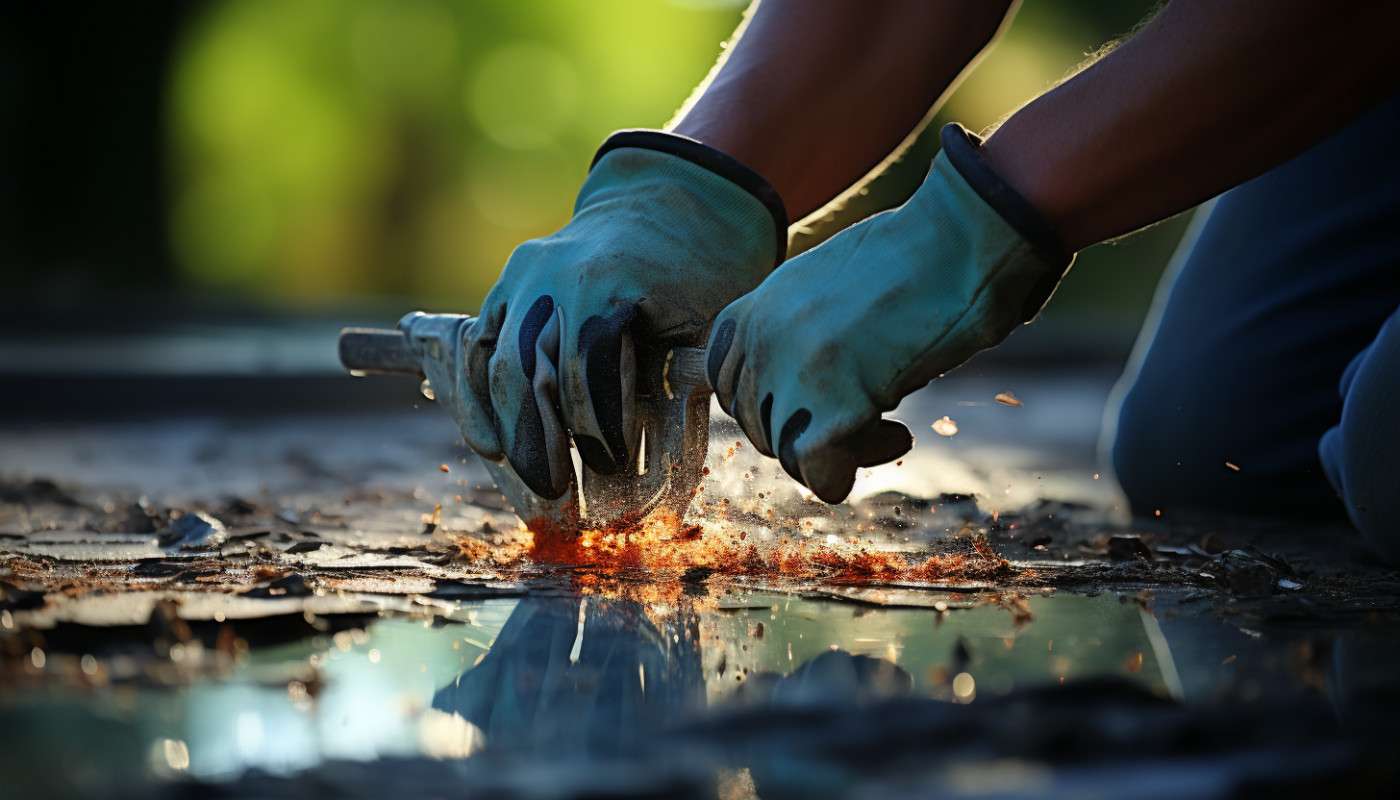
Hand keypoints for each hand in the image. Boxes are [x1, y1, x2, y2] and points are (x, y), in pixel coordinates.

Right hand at [456, 131, 786, 498]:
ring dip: (503, 426)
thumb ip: (680, 379)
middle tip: (554, 492)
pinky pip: (478, 344)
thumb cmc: (701, 269)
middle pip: (528, 371)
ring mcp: (524, 275)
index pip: (586, 369)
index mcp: (606, 280)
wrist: (669, 201)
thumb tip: (666, 467)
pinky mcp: (508, 283)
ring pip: (494, 362)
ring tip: (522, 476)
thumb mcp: (707, 318)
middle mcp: (553, 274)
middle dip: (538, 440)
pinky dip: (475, 396)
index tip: (611, 466)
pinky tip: (487, 444)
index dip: (596, 427)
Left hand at [705, 124, 1074, 502]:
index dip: (778, 405)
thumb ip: (794, 330)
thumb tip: (797, 386)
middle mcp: (762, 337)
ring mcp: (793, 369)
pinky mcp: (834, 402)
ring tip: (889, 424)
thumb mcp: (829, 284)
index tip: (825, 398)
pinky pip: (820, 472)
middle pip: (758, 425)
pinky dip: (854, 471)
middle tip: (870, 416)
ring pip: (787, 452)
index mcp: (756, 307)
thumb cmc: (915, 257)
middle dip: (809, 432)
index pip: (731, 388)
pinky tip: (898, 435)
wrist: (964, 238)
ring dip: (838, 450)